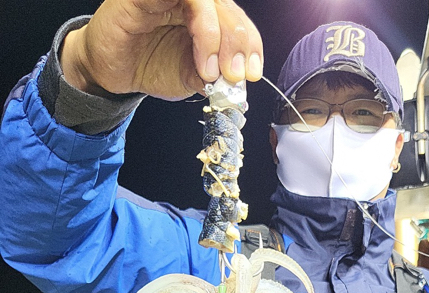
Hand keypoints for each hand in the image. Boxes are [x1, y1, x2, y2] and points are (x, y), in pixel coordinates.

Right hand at [60, 0, 262, 99]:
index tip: (251, 74)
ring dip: (221, 37)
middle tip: (235, 75)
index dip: (252, 46)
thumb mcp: (189, 78)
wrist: (111, 71)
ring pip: (211, 1)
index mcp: (208, 18)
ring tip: (214, 72)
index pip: (239, 22)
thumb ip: (213, 77)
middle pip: (229, 10)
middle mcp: (193, 2)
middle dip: (239, 44)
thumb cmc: (149, 66)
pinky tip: (202, 56)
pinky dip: (203, 25)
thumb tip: (236, 83)